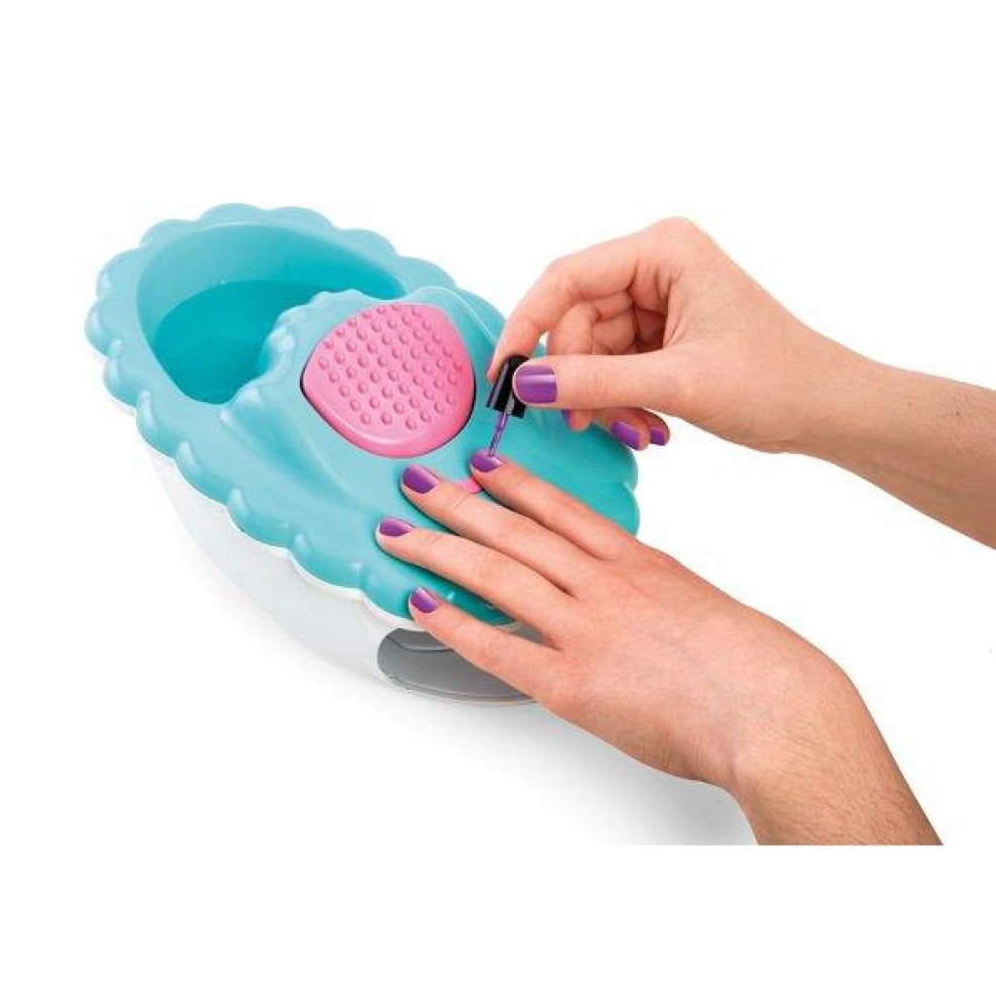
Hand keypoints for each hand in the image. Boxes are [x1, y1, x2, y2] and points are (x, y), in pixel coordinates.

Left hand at [375, 454, 938, 843]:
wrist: (774, 708)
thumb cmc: (757, 665)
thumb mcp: (702, 607)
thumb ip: (656, 596)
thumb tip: (635, 603)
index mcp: (638, 563)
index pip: (563, 509)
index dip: (516, 484)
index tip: (485, 466)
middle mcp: (602, 585)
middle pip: (515, 531)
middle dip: (459, 504)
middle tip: (418, 484)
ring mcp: (583, 628)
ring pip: (496, 573)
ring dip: (439, 548)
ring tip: (399, 531)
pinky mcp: (571, 683)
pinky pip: (497, 647)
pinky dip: (453, 623)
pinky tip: (421, 603)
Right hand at [490, 217, 854, 452]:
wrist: (827, 410)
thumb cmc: (775, 381)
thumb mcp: (678, 383)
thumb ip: (595, 382)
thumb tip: (525, 384)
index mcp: (664, 250)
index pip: (567, 278)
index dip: (527, 326)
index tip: (504, 376)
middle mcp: (656, 266)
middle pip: (576, 318)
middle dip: (575, 376)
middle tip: (583, 421)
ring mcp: (658, 299)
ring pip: (590, 348)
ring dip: (601, 395)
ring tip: (636, 427)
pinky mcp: (661, 332)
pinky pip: (612, 364)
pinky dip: (619, 398)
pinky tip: (647, 423)